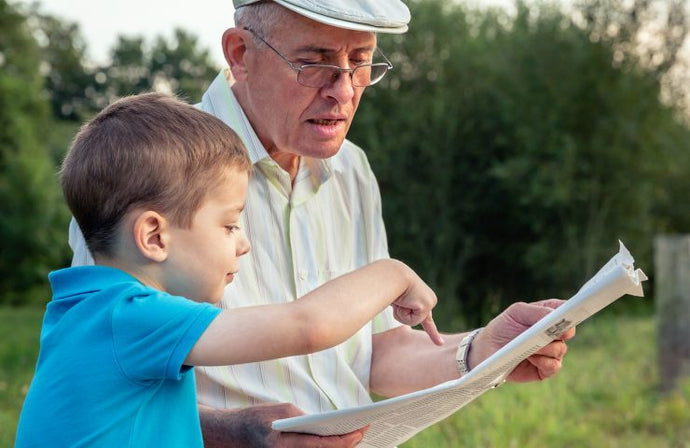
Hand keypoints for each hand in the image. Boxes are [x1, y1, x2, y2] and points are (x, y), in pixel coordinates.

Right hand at [200, 402, 366, 447]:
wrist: (235, 433)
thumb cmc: (258, 418)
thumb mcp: (282, 411)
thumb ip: (305, 418)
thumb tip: (328, 424)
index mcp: (284, 444)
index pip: (321, 445)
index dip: (343, 440)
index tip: (361, 431)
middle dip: (346, 443)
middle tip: (365, 430)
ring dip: (339, 447)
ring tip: (358, 434)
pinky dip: (328, 447)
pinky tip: (340, 439)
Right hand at [391, 265, 443, 345]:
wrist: (393, 275)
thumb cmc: (390, 285)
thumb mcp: (397, 299)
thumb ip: (401, 309)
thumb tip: (384, 313)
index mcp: (424, 299)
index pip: (427, 319)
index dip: (432, 332)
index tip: (440, 344)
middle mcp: (430, 300)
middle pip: (414, 320)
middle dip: (402, 314)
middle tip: (399, 298)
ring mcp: (430, 303)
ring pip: (412, 321)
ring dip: (401, 313)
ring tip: (400, 298)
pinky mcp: (426, 306)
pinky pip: (412, 320)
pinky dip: (403, 313)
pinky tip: (403, 300)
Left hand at [468, 299, 575, 381]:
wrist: (487, 350)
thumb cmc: (503, 327)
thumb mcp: (517, 312)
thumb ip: (537, 311)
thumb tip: (557, 316)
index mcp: (547, 315)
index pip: (566, 311)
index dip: (569, 314)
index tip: (566, 317)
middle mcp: (553, 333)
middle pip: (568, 332)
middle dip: (556, 333)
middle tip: (544, 333)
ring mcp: (551, 351)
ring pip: (560, 349)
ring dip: (545, 348)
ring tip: (529, 347)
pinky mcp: (545, 368)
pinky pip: (554, 366)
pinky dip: (543, 362)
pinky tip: (530, 358)